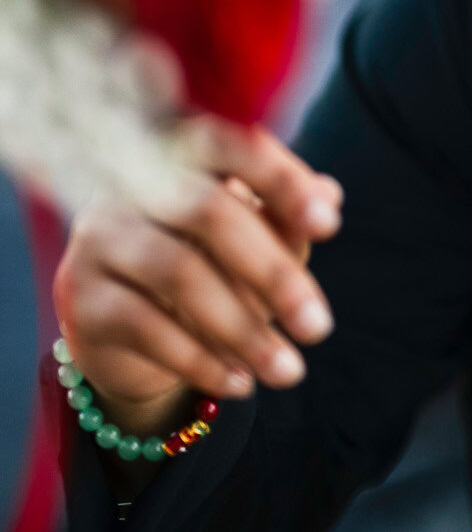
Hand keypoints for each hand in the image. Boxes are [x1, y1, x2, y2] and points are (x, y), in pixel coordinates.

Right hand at [53, 124, 341, 440]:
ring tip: (289, 371)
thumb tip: (329, 196)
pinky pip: (147, 326)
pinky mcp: (81, 298)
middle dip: (273, 272)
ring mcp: (99, 237)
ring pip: (179, 273)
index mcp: (180, 153)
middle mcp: (130, 184)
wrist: (124, 331)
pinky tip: (241, 384)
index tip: (330, 224)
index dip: (282, 180)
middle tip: (319, 327)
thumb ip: (284, 217)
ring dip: (243, 329)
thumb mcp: (251, 241)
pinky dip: (201, 361)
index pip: (232, 147)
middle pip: (209, 212)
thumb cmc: (206, 266)